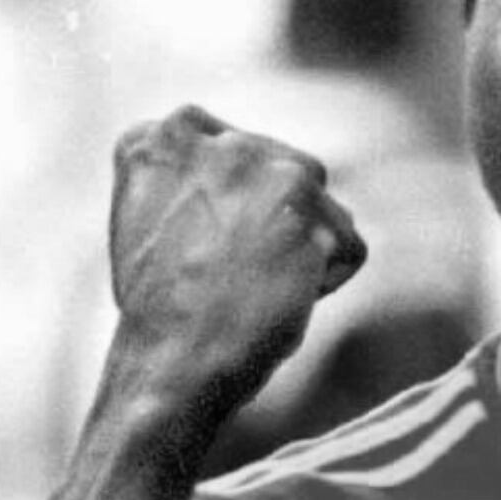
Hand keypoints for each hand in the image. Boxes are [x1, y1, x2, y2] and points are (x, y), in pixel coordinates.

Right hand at [106, 105, 366, 430]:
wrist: (171, 364)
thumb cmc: (159, 306)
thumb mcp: (153, 215)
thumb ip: (198, 176)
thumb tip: (257, 175)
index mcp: (167, 136)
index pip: (234, 156)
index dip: (228, 210)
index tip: (196, 248)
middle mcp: (222, 139)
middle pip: (284, 177)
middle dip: (271, 225)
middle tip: (228, 274)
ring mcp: (271, 169)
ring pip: (320, 209)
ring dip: (302, 250)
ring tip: (253, 287)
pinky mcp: (314, 213)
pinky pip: (348, 247)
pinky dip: (327, 280)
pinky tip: (282, 300)